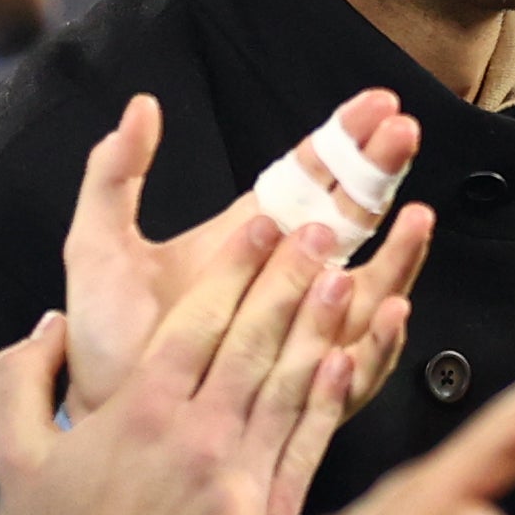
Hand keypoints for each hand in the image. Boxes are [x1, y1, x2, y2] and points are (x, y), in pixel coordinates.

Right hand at [0, 213, 357, 514]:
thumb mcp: (14, 458)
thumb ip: (23, 379)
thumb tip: (49, 326)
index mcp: (139, 413)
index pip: (199, 320)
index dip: (236, 267)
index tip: (263, 226)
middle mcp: (196, 437)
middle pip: (253, 339)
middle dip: (288, 277)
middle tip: (320, 230)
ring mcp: (238, 478)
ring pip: (288, 384)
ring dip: (318, 325)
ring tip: (345, 278)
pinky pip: (306, 445)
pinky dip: (327, 400)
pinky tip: (345, 362)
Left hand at [62, 92, 431, 423]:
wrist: (103, 410)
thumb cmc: (106, 337)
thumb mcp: (99, 245)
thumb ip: (114, 176)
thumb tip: (141, 106)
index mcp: (248, 238)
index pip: (310, 178)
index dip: (344, 139)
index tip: (378, 104)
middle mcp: (287, 281)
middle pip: (351, 219)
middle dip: (379, 174)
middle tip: (404, 133)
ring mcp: (303, 334)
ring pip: (369, 288)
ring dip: (397, 252)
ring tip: (416, 218)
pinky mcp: (303, 391)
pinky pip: (356, 367)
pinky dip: (377, 338)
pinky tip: (390, 308)